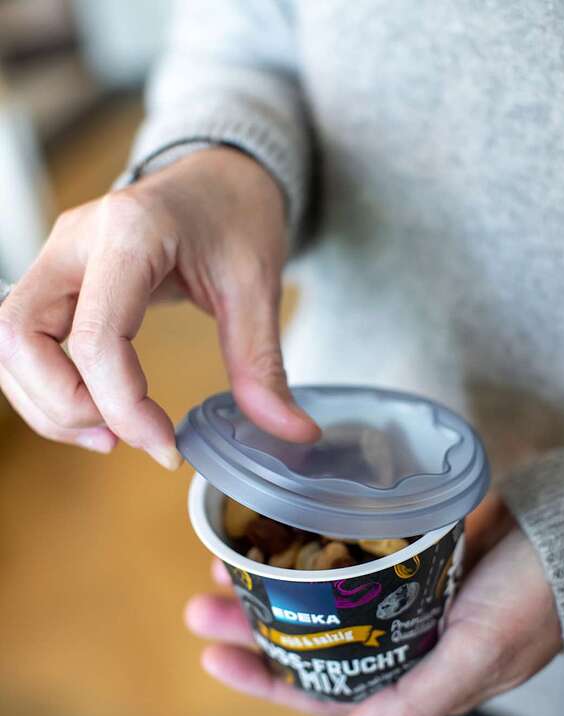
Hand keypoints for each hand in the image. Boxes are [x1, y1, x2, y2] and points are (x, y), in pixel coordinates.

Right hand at [0, 148, 318, 466]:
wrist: (217, 176)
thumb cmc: (234, 213)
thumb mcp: (257, 285)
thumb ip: (262, 364)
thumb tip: (291, 432)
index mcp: (130, 233)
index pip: (95, 336)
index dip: (122, 407)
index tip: (166, 447)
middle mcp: (76, 242)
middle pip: (18, 336)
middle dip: (64, 405)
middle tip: (120, 437)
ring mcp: (57, 259)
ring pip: (9, 344)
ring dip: (48, 403)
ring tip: (110, 434)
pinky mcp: (56, 280)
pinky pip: (24, 344)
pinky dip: (48, 388)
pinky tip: (96, 411)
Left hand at [185, 493, 562, 715]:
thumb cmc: (529, 600)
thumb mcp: (475, 659)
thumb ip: (414, 704)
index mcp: (407, 676)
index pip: (318, 689)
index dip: (262, 677)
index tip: (212, 653)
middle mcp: (393, 640)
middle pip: (306, 640)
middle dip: (251, 624)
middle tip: (202, 600)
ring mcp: (394, 596)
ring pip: (317, 596)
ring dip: (272, 582)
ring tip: (225, 560)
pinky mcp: (400, 556)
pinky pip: (340, 558)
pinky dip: (307, 549)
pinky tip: (278, 532)